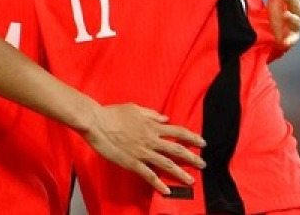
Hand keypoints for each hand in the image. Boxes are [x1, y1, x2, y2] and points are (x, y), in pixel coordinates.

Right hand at [81, 103, 205, 194]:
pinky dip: (158, 184)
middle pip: (177, 150)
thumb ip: (152, 114)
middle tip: (203, 164)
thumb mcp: (135, 108)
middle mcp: (151, 140)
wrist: (96, 123)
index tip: (202, 142)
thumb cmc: (113, 113)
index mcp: (152, 126)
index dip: (192, 137)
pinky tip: (166, 191)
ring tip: (191, 181)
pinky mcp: (133, 163)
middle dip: (192, 158)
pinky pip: (149, 175)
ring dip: (180, 173)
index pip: (178, 132)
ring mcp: (143, 152)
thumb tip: (165, 118)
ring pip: (167, 164)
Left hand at [267, 0, 299, 55]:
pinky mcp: (291, 37)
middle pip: (298, 3)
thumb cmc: (280, 5)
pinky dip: (290, 40)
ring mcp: (295, 23)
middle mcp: (297, 9)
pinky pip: (292, 39)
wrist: (277, 29)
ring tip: (285, 14)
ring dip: (292, 18)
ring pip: (297, 21)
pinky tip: (285, 41)